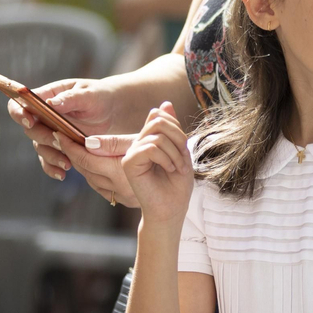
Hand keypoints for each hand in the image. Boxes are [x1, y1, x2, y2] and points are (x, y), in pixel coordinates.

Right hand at [4, 77, 113, 178]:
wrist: (113, 112)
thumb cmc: (99, 96)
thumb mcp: (88, 94)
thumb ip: (70, 98)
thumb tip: (50, 104)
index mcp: (45, 97)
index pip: (21, 103)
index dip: (19, 113)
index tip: (30, 121)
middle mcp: (43, 116)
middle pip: (30, 129)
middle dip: (43, 137)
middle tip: (59, 142)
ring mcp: (50, 132)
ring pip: (40, 147)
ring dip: (50, 156)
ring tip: (66, 163)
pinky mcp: (59, 147)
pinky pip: (49, 160)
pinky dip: (52, 168)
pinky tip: (62, 174)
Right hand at [123, 103, 192, 223]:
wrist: (171, 210)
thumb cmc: (176, 186)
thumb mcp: (181, 151)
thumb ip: (173, 128)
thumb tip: (165, 103)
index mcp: (148, 140)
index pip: (159, 115)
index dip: (177, 127)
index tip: (184, 149)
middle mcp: (137, 144)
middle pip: (158, 120)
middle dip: (178, 137)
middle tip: (184, 158)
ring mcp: (131, 153)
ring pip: (157, 134)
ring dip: (175, 152)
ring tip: (178, 168)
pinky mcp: (128, 163)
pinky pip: (150, 147)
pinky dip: (166, 158)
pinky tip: (169, 169)